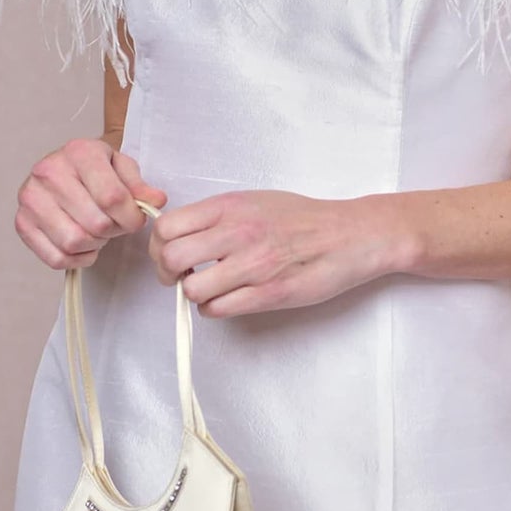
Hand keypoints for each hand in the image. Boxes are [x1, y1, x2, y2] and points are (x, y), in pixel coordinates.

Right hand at [15, 137, 168, 269]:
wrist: (68, 166)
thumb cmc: (97, 169)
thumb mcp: (122, 167)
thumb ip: (139, 186)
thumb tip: (156, 201)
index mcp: (78, 152)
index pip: (112, 197)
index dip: (131, 217)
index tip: (136, 220)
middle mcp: (48, 172)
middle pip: (95, 223)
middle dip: (113, 231)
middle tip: (115, 225)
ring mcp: (31, 198)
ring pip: (74, 242)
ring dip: (94, 245)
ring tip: (98, 232)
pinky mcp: (22, 222)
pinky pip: (55, 258)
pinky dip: (76, 259)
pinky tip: (83, 245)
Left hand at [145, 189, 392, 317]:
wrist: (350, 235)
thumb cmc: (303, 218)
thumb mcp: (254, 201)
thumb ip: (217, 216)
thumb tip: (179, 234)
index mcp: (230, 206)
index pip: (168, 227)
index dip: (160, 246)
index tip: (169, 254)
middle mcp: (237, 232)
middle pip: (171, 259)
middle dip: (168, 273)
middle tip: (182, 276)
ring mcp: (253, 265)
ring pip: (192, 289)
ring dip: (194, 294)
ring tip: (210, 289)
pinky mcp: (269, 294)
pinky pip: (218, 309)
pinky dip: (215, 309)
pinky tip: (228, 299)